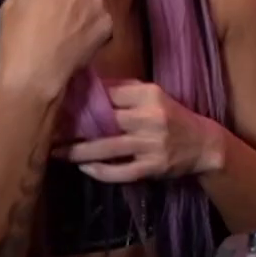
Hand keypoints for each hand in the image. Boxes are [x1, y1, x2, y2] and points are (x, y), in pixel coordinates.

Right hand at [0, 0, 113, 98]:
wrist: (34, 72)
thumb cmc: (14, 37)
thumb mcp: (13, 3)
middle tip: (73, 0)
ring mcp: (97, 4)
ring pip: (96, 0)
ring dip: (88, 8)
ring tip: (72, 31)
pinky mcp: (108, 25)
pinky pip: (102, 21)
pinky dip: (94, 28)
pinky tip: (79, 42)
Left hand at [59, 80, 224, 182]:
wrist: (204, 145)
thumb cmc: (172, 117)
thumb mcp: (154, 96)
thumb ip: (124, 90)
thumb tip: (86, 84)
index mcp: (149, 95)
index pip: (108, 94)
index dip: (81, 100)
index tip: (59, 105)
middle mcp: (150, 118)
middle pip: (103, 121)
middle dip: (73, 127)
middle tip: (50, 130)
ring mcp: (151, 145)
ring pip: (107, 148)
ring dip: (78, 152)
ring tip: (57, 152)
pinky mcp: (152, 168)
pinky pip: (119, 172)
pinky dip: (99, 171)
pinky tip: (85, 168)